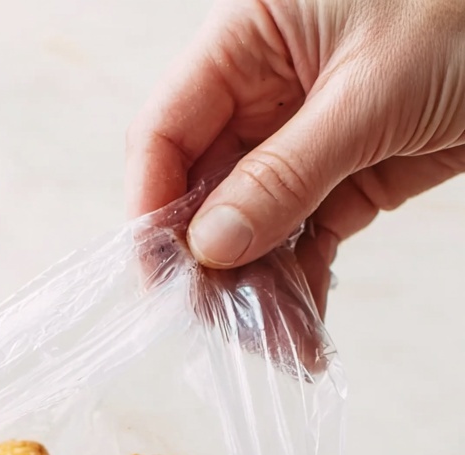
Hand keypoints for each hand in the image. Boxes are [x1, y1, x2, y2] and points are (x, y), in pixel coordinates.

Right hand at [125, 0, 464, 313]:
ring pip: (254, 228)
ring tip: (276, 346)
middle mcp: (265, 90)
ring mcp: (304, 138)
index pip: (168, 129)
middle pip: (204, 190)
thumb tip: (210, 247)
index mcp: (250, 38)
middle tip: (219, 327)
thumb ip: (285, 173)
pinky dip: (301, 288)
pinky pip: (304, 241)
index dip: (152, 204)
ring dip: (258, 291)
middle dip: (209, 265)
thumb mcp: (371, 93)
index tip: (158, 277)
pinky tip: (302, 334)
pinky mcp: (346, 177)